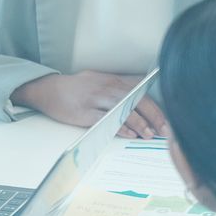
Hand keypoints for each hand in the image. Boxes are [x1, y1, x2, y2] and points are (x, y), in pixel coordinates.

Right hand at [13, 72, 165, 136]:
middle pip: (137, 100)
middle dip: (153, 117)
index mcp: (113, 81)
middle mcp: (107, 87)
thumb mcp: (100, 81)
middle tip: (163, 131)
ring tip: (149, 135)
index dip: (156, 108)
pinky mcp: (85, 112)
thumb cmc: (76, 88)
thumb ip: (119, 89)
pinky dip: (120, 127)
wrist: (49, 90)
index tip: (166, 121)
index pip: (141, 93)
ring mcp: (96, 99)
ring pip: (124, 110)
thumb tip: (141, 98)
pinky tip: (130, 134)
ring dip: (139, 123)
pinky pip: (106, 120)